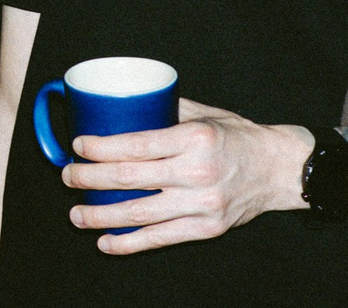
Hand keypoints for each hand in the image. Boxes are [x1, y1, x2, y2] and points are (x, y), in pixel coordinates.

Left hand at [62, 98, 313, 254]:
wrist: (280, 170)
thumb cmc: (238, 138)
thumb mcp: (205, 114)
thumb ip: (166, 110)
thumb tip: (125, 104)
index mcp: (195, 138)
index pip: (137, 145)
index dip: (101, 148)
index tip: (78, 146)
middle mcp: (198, 172)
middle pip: (130, 178)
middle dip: (90, 179)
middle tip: (68, 176)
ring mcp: (203, 203)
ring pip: (141, 213)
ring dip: (102, 216)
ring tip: (77, 213)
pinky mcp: (207, 228)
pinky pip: (161, 238)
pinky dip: (130, 243)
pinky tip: (106, 242)